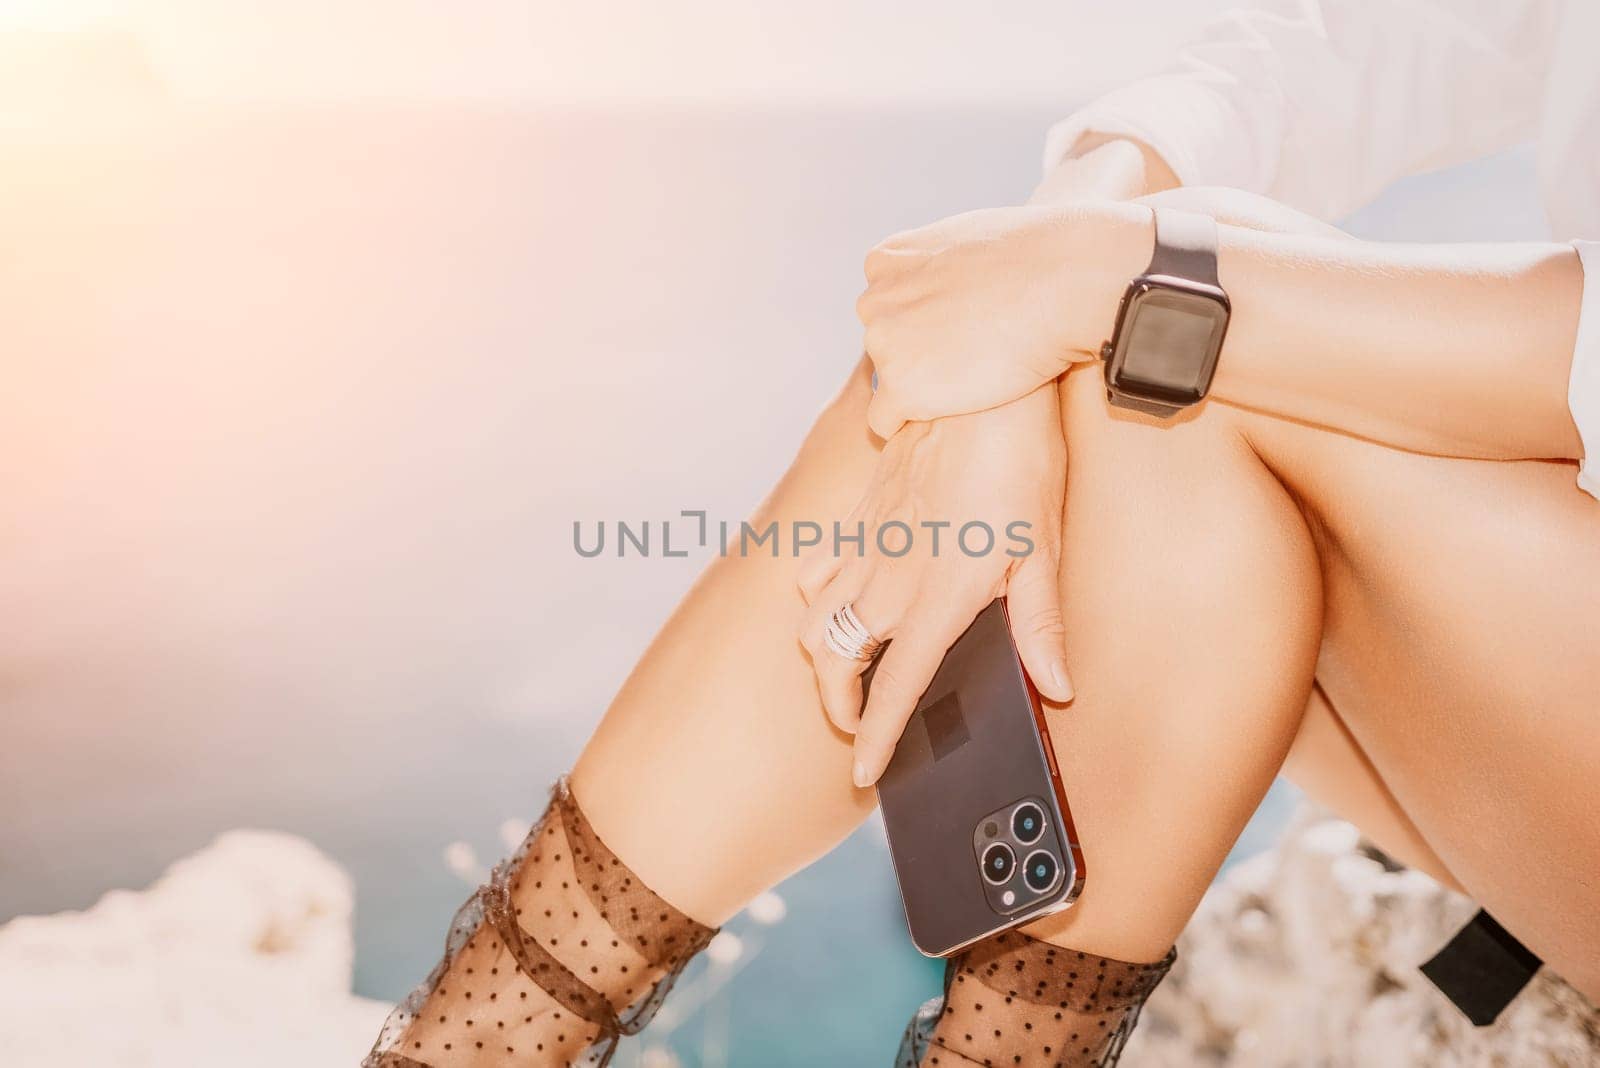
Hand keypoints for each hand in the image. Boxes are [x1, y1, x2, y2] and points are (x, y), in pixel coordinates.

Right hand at [796, 386, 1073, 788]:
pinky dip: (817, 599)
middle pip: (834, 663)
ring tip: (848, 670)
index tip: (865, 772)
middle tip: (857, 722)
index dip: (875, 739)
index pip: (895, 689)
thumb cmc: (1020, 463)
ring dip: (823, 656)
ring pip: (814, 621)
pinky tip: (841, 600)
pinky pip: (817, 570)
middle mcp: (889, 579)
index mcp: (937, 598)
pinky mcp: (858, 516)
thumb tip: (1055, 686)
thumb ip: (1041, 624)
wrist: (980, 386)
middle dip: (837, 704)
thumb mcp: (1045, 548)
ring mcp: (865, 545)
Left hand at [857, 201, 1147, 438]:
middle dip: (919, 354)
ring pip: (887, 382)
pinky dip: (909, 426)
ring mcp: (883, 346)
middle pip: (885, 344)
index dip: (925, 322)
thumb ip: (940, 264)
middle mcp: (874, 301)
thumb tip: (945, 279)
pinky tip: (947, 418)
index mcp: (887, 262)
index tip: (963, 328)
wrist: (1067, 282)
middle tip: (973, 358)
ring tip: (974, 382)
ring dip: (922, 388)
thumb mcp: (968, 239)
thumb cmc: (1037, 257)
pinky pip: (884, 422)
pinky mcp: (900, 389)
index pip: (886, 305)